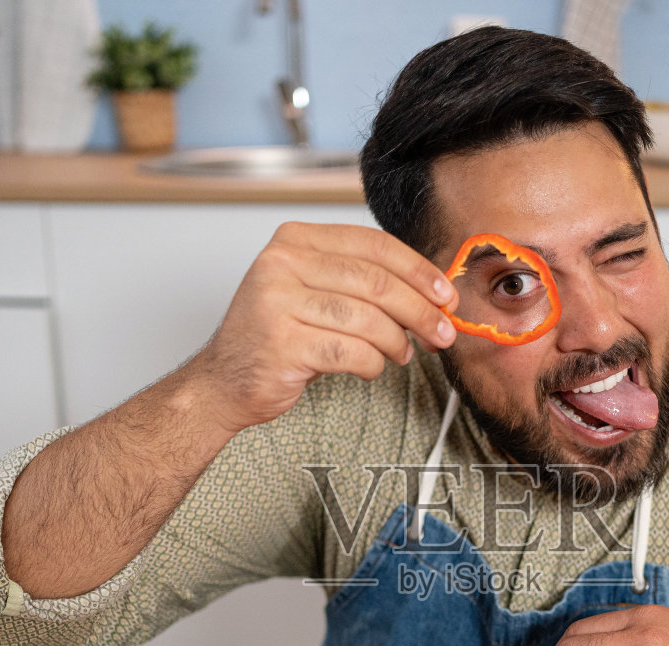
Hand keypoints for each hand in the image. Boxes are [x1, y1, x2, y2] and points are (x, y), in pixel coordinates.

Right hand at [184, 222, 457, 432]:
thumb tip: (432, 293)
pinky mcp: (283, 344)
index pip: (373, 244)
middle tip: (443, 332)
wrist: (223, 382)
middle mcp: (281, 264)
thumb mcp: (314, 292)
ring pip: (369, 319)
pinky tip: (372, 367)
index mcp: (294, 240)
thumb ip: (362, 282)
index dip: (418, 270)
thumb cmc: (276, 338)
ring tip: (401, 354)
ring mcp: (278, 303)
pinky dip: (373, 364)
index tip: (446, 295)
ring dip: (397, 342)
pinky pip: (353, 352)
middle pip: (376, 282)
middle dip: (421, 311)